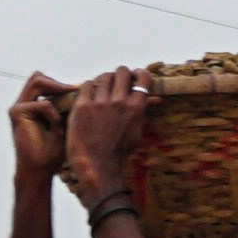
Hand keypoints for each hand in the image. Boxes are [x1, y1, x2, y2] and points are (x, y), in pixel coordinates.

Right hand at [10, 75, 76, 185]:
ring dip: (56, 93)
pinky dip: (54, 115)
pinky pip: (43, 104)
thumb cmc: (54, 152)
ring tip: (68, 108)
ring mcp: (18, 107)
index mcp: (32, 103)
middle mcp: (22, 102)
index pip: (46, 81)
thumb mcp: (66, 123)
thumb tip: (87, 87)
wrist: (39, 170)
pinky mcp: (17, 114)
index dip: (63, 84)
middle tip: (76, 92)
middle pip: (39, 77)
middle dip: (59, 84)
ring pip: (37, 81)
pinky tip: (58, 129)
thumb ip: (69, 105)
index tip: (84, 88)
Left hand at [58, 67, 157, 205]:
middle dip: (120, 75)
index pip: (143, 77)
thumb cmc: (119, 153)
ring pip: (103, 77)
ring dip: (104, 80)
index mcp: (136, 107)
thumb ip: (144, 113)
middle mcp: (119, 101)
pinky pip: (85, 86)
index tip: (134, 77)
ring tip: (101, 89)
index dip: (138, 74)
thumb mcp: (137, 133)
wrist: (97, 166)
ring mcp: (100, 103)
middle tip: (116, 82)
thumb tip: (155, 99)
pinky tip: (89, 96)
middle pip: (121, 71)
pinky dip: (88, 88)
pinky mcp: (82, 106)